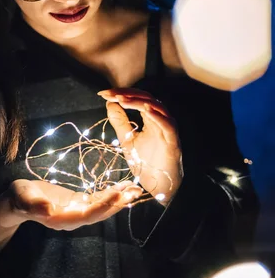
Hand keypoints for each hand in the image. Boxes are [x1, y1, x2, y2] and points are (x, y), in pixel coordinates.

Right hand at [0, 179, 141, 247]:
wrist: (17, 201)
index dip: (103, 206)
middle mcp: (73, 219)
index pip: (87, 215)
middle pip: (99, 213)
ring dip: (118, 199)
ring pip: (101, 208)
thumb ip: (34, 205)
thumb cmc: (18, 198)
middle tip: (134, 192)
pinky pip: (98, 200)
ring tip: (134, 189)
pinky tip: (123, 187)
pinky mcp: (78, 203)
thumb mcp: (22, 198)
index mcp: (61, 219)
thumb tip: (47, 211)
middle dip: (117, 203)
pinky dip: (111, 194)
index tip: (117, 195)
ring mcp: (77, 212)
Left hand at [98, 88, 182, 204]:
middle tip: (110, 94)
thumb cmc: (145, 161)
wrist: (157, 184)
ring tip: (122, 99)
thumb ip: (120, 121)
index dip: (122, 93)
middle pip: (147, 98)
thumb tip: (110, 103)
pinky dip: (157, 116)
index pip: (137, 98)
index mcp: (151, 117)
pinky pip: (167, 124)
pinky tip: (145, 110)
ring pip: (157, 107)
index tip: (104, 94)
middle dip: (127, 94)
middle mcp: (161, 119)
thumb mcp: (127, 139)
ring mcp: (168, 129)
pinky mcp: (173, 141)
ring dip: (139, 102)